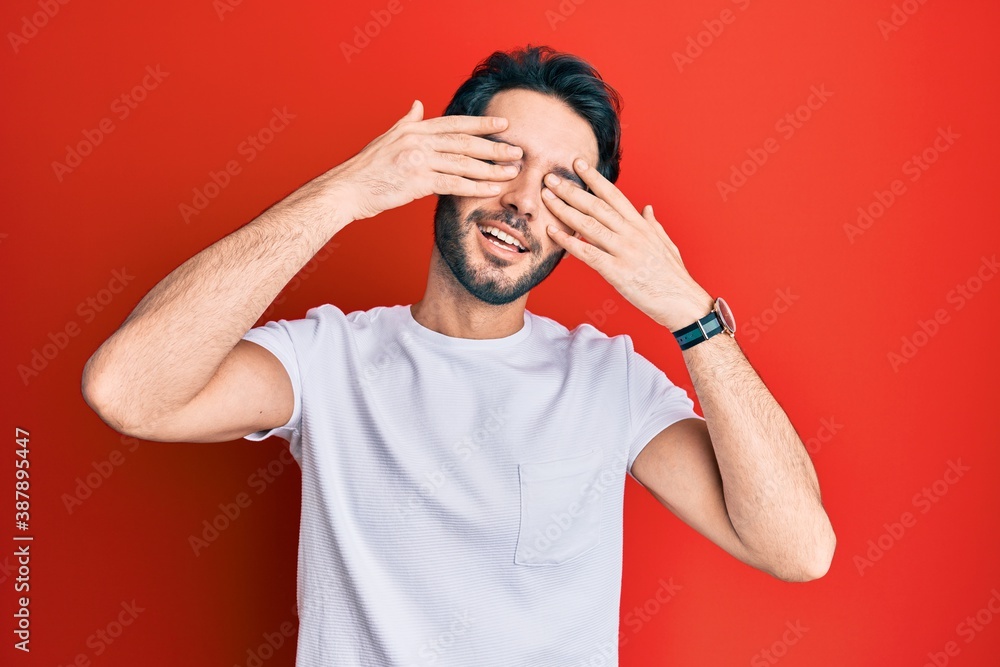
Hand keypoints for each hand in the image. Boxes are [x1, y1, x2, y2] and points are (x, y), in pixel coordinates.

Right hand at [323, 100, 523, 221]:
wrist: (347, 189)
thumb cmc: (367, 168)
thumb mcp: (387, 138)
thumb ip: (407, 121)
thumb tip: (419, 103)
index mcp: (414, 129)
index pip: (454, 124)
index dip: (481, 124)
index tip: (503, 126)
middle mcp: (418, 141)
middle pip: (465, 142)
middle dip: (494, 147)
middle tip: (517, 151)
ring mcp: (418, 160)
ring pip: (463, 163)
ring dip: (491, 169)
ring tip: (511, 173)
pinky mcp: (418, 182)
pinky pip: (453, 184)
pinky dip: (475, 187)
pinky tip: (491, 190)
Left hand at [541, 159, 713, 330]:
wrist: (684, 303)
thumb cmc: (673, 276)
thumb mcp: (666, 244)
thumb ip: (653, 225)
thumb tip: (646, 208)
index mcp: (641, 226)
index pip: (614, 195)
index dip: (594, 179)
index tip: (577, 164)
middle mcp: (632, 234)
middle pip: (596, 206)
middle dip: (572, 190)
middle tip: (551, 177)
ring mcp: (625, 252)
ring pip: (589, 225)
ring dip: (565, 210)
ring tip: (546, 198)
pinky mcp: (618, 272)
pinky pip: (588, 254)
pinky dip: (569, 242)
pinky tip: (553, 232)